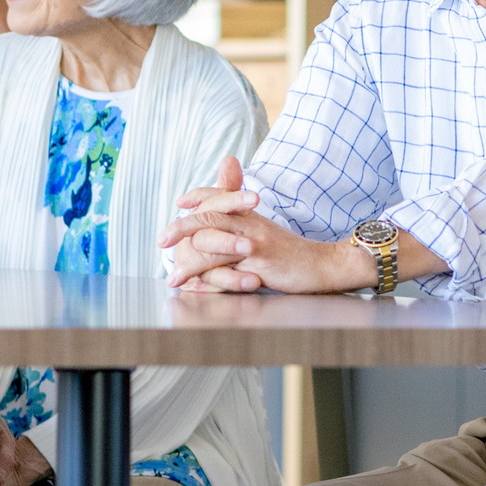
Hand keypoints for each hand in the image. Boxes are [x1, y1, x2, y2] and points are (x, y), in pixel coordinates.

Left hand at [161, 156, 374, 292]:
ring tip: (174, 277)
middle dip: (181, 228)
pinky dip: (208, 280)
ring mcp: (254, 242)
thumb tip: (221, 227)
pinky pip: (227, 269)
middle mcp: (250, 223)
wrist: (324, 265)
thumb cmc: (291, 255)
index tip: (180, 203)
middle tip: (162, 242)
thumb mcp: (266, 234)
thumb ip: (242, 227)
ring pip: (213, 240)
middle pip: (208, 216)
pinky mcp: (260, 262)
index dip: (198, 196)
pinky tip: (196, 289)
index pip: (219, 196)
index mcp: (250, 215)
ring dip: (190, 261)